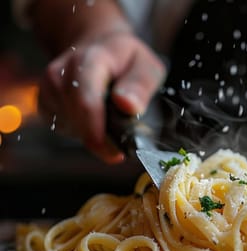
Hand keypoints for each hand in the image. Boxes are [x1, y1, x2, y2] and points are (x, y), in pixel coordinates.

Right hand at [38, 32, 164, 162]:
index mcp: (90, 59)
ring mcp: (48, 87)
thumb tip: (129, 106)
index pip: (86, 99)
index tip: (116, 153)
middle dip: (100, 139)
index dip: (98, 130)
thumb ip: (140, 85)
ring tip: (110, 122)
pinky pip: (63, 128)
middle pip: (75, 117)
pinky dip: (81, 131)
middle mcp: (62, 71)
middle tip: (120, 149)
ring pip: (69, 126)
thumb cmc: (124, 60)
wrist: (96, 45)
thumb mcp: (145, 65)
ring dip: (92, 133)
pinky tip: (94, 120)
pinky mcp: (44, 102)